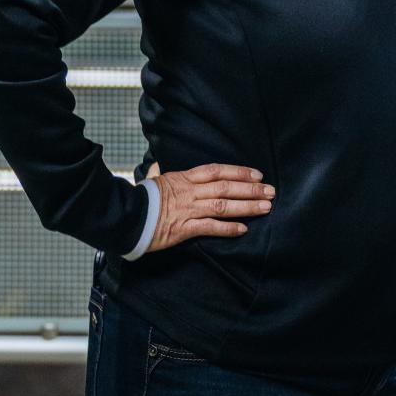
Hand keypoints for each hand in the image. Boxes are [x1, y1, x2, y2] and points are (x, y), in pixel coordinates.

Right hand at [143, 160, 274, 252]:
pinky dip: (228, 228)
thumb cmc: (138, 199)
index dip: (239, 172)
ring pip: (223, 205)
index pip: (217, 171)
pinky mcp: (184, 228)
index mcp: (183, 178)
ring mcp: (188, 209)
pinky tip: (243, 229)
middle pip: (226, 187)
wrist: (124, 216)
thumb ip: (158, 173)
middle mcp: (190, 191)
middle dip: (251, 189)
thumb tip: (158, 166)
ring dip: (246, 206)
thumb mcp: (151, 181)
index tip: (257, 175)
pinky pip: (210, 227)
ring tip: (265, 208)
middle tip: (271, 191)